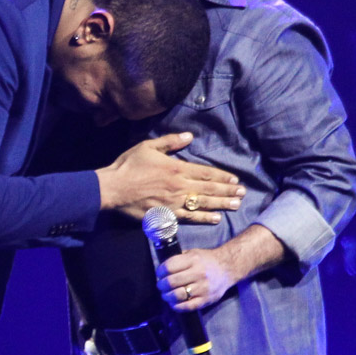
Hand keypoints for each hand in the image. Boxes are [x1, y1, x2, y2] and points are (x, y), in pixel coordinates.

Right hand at [96, 133, 243, 223]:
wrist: (112, 188)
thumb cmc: (128, 166)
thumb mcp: (148, 146)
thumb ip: (170, 142)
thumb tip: (189, 136)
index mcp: (176, 168)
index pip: (206, 172)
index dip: (222, 176)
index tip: (235, 179)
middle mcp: (179, 186)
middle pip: (209, 188)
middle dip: (227, 191)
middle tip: (242, 193)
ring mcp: (174, 202)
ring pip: (203, 203)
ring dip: (221, 204)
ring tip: (236, 205)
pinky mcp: (166, 215)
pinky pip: (190, 218)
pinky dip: (204, 218)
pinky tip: (216, 218)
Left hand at [156, 246, 238, 311]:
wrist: (228, 268)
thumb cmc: (206, 260)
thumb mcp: (192, 253)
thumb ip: (178, 258)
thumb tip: (162, 268)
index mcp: (193, 260)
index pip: (169, 267)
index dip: (160, 271)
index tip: (159, 274)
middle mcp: (198, 273)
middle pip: (171, 282)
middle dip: (162, 285)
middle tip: (161, 286)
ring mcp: (203, 288)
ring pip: (178, 295)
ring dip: (167, 296)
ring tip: (166, 295)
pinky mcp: (207, 299)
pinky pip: (188, 306)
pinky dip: (177, 306)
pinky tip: (174, 303)